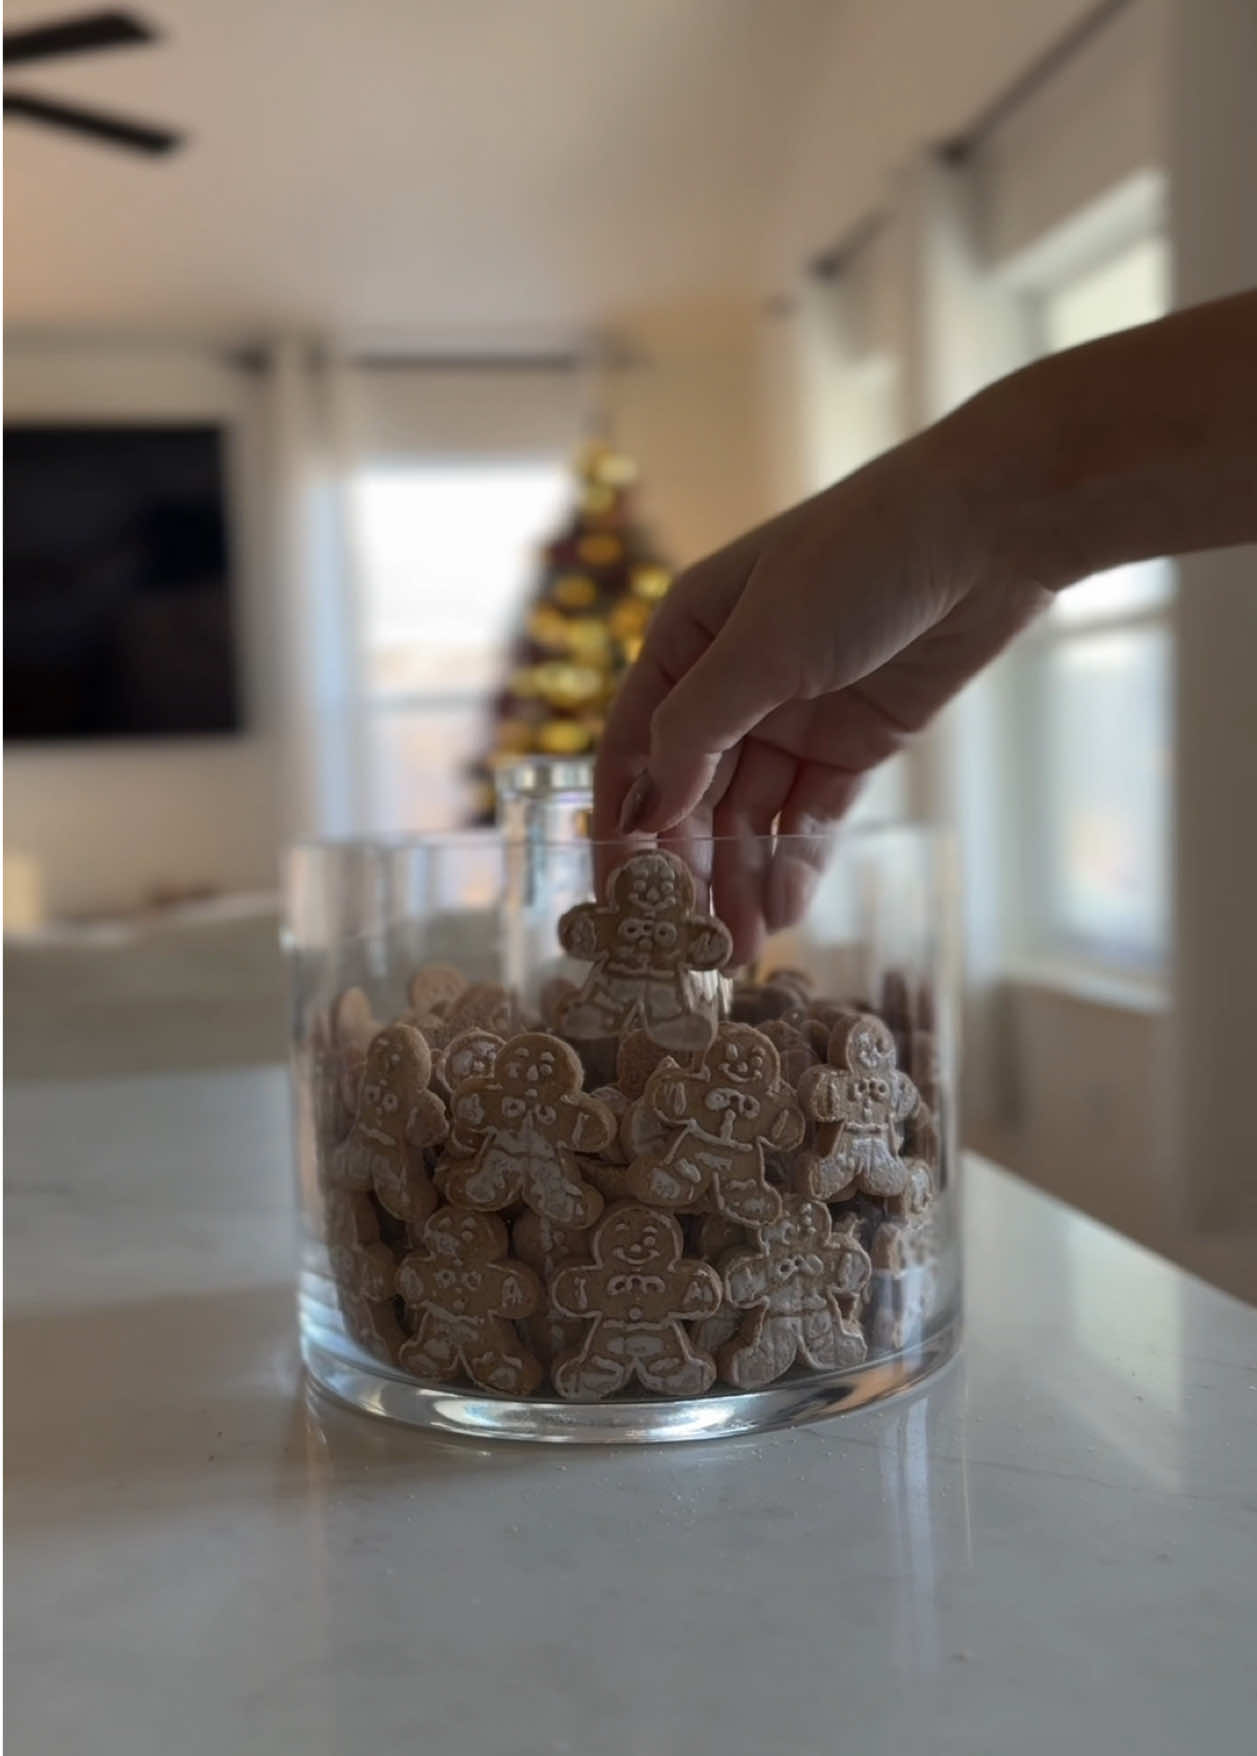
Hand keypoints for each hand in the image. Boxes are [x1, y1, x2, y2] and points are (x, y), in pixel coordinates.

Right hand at [594, 423, 1051, 961]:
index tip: (615, 900)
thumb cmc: (860, 557)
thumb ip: (699, 727)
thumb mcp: (764, 643)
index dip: (621, 826)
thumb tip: (647, 804)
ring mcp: (797, 714)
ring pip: (754, 816)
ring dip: (743, 877)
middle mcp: (733, 681)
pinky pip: (814, 814)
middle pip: (695, 795)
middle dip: (690, 868)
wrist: (991, 529)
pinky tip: (785, 908)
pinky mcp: (857, 741)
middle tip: (690, 944)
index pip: (634, 749)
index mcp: (687, 640)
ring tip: (740, 944)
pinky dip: (799, 860)